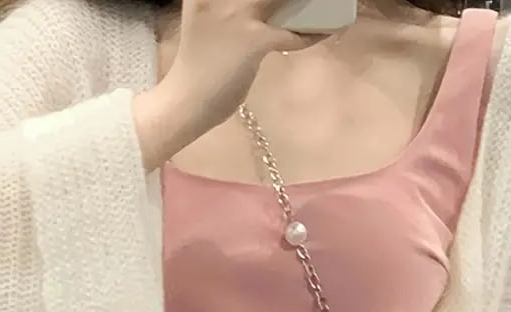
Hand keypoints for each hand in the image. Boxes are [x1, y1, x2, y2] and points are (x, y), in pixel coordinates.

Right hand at [135, 0, 320, 169]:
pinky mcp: (253, 40)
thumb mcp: (207, 21)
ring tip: (324, 4)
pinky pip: (292, 34)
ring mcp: (237, 14)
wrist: (184, 102)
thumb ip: (231, 7)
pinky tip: (326, 30)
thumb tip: (268, 6)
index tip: (289, 0)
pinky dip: (312, 34)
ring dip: (310, 2)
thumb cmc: (197, 68)